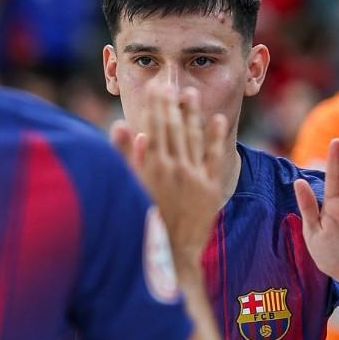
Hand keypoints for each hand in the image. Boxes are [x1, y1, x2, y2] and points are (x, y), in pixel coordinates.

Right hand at [111, 87, 228, 270]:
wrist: (169, 255)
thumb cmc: (142, 223)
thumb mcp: (129, 189)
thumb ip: (126, 157)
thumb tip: (120, 126)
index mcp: (153, 166)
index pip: (155, 127)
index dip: (155, 105)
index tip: (155, 87)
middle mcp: (175, 167)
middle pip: (174, 128)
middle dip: (171, 104)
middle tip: (169, 84)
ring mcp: (195, 177)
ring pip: (194, 138)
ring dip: (193, 115)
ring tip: (191, 94)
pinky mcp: (210, 188)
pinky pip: (215, 158)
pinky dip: (216, 139)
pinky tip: (218, 121)